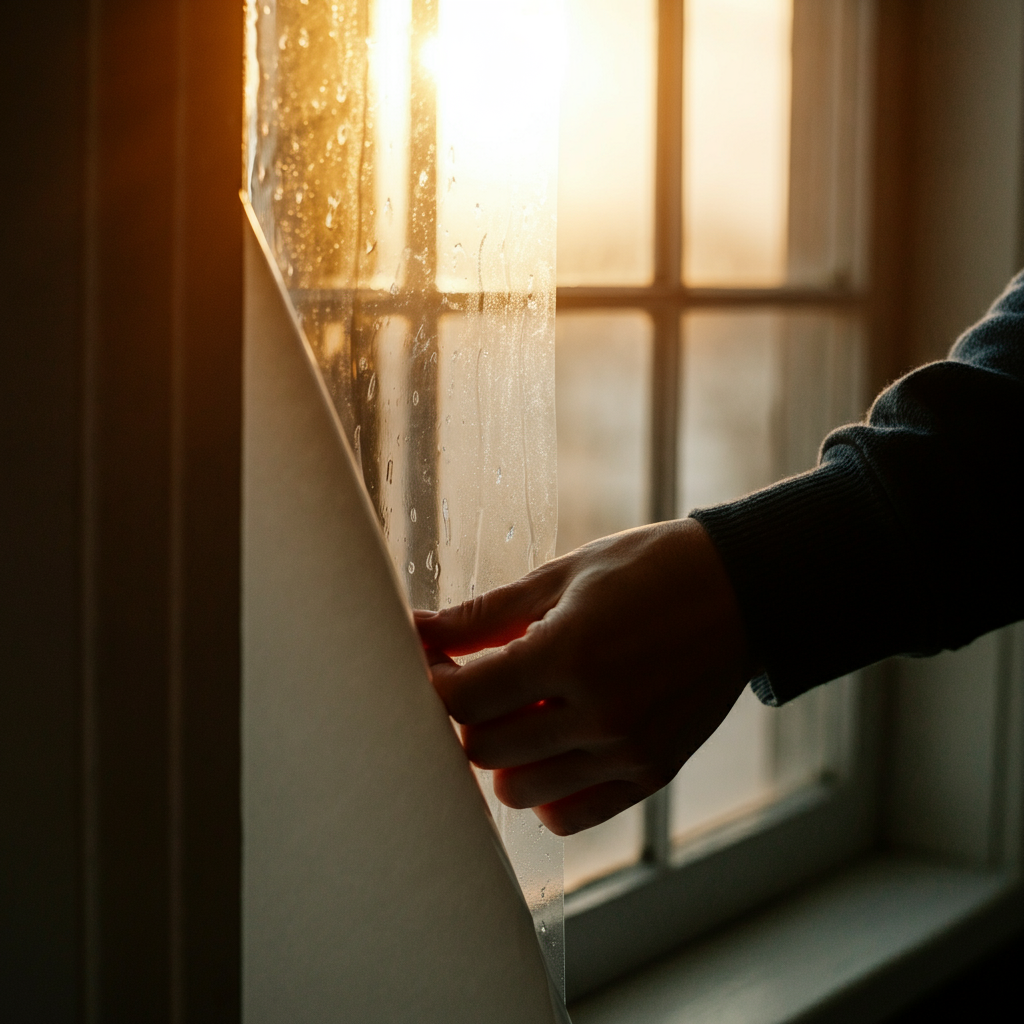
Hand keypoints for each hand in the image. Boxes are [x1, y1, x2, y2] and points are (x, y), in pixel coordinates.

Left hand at [415, 518, 756, 835]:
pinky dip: (546, 793)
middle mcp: (598, 713)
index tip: (440, 663)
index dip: (435, 683)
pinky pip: (569, 816)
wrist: (742, 590)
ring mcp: (627, 751)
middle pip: (483, 750)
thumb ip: (484, 614)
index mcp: (569, 652)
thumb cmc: (647, 569)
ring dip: (502, 756)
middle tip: (476, 682)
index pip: (462, 701)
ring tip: (520, 712)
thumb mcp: (562, 576)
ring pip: (517, 791)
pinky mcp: (651, 773)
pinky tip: (551, 746)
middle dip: (465, 716)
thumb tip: (415, 629)